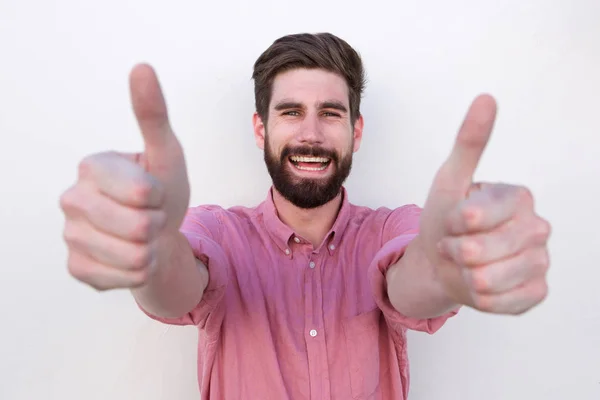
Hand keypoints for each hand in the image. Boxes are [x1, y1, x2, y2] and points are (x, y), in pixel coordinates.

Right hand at [60, 64, 190, 289]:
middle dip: (158, 225)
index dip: (161, 196)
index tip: (154, 191)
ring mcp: (70, 236)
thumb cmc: (162, 189)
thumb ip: (153, 114)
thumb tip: (142, 67)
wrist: (157, 233)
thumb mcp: (165, 152)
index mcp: (91, 166)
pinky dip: (141, 271)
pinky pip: (125, 279)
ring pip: (134, 256)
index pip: (143, 191)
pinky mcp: (77, 268)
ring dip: (151, 249)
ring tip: (143, 236)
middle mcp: (71, 199)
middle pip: (139, 226)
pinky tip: (133, 256)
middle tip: (151, 216)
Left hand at [418, 94, 550, 314]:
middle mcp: (537, 227)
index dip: (456, 223)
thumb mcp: (449, 180)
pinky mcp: (536, 292)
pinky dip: (479, 298)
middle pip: (484, 251)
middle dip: (455, 251)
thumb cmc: (445, 219)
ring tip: (464, 263)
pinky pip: (502, 302)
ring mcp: (540, 261)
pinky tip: (478, 284)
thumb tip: (486, 98)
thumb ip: (469, 142)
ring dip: (464, 275)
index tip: (452, 221)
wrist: (442, 261)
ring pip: (490, 280)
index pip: (479, 215)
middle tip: (454, 245)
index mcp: (519, 197)